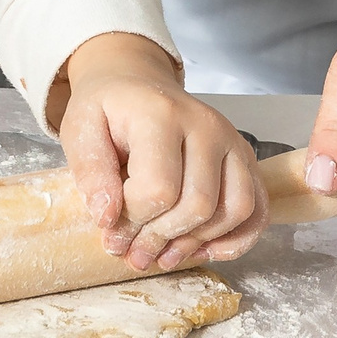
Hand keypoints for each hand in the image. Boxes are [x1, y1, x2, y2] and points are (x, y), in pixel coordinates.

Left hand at [50, 33, 267, 271]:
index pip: (158, 189)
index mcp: (161, 114)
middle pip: (198, 205)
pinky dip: (235, 239)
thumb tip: (108, 219)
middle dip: (161, 239)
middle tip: (133, 252)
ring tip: (162, 254)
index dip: (133, 221)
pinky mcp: (245, 157)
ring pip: (234, 211)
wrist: (136, 83)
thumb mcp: (80, 128)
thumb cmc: (108, 109)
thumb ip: (90, 172)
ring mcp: (232, 141)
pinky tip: (202, 249)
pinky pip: (256, 209)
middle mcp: (206, 125)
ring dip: (197, 243)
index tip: (110, 228)